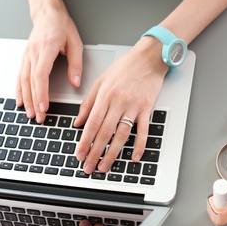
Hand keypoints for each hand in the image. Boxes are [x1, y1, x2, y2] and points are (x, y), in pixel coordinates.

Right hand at [16, 7, 82, 122]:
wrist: (48, 14)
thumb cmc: (62, 26)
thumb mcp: (76, 43)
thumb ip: (76, 64)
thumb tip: (76, 82)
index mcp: (47, 48)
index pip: (41, 75)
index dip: (41, 92)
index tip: (44, 106)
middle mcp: (34, 53)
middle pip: (31, 81)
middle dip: (35, 101)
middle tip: (39, 117)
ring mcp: (27, 55)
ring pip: (23, 80)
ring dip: (26, 98)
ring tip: (30, 113)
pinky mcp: (25, 57)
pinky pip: (20, 75)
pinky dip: (19, 89)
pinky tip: (21, 100)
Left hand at [74, 37, 167, 173]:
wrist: (148, 58)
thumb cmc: (125, 67)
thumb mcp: (100, 80)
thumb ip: (88, 102)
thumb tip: (78, 122)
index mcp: (105, 95)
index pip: (91, 123)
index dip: (84, 142)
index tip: (79, 155)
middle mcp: (118, 102)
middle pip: (104, 132)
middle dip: (94, 152)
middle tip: (88, 167)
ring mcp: (133, 106)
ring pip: (121, 134)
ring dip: (112, 153)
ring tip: (104, 166)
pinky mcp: (147, 108)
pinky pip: (143, 130)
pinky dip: (139, 145)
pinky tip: (134, 157)